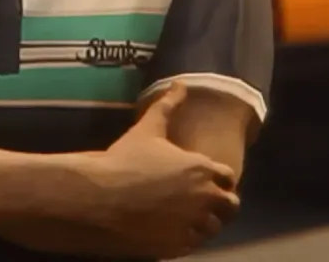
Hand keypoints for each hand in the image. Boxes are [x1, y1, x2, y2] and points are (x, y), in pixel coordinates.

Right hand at [89, 84, 239, 258]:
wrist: (98, 197)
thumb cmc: (124, 160)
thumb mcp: (147, 129)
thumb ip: (168, 106)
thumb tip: (180, 84)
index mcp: (201, 169)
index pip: (229, 178)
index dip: (219, 179)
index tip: (206, 181)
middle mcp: (203, 198)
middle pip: (229, 207)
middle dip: (219, 204)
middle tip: (200, 203)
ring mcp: (192, 225)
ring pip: (213, 229)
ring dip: (204, 223)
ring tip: (184, 218)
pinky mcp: (178, 246)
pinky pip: (193, 245)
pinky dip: (186, 239)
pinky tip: (170, 230)